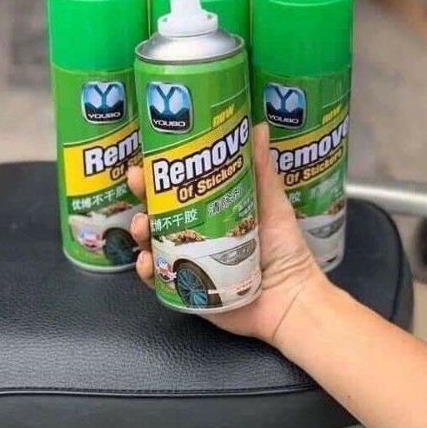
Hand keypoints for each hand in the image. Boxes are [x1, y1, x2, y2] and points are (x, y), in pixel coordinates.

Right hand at [127, 123, 328, 344]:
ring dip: (141, 232)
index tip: (148, 157)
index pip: (181, 187)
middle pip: (160, 212)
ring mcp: (191, 262)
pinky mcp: (188, 289)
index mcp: (214, 211)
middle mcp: (199, 235)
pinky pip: (161, 279)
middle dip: (143, 197)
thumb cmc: (286, 251)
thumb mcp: (273, 204)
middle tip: (136, 183)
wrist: (290, 301)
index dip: (161, 173)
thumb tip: (257, 126)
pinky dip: (149, 271)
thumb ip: (262, 170)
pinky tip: (147, 262)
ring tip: (143, 226)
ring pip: (154, 243)